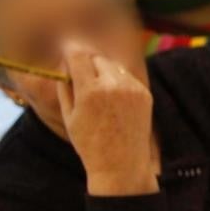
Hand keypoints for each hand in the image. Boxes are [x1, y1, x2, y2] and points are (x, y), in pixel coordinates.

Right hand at [57, 41, 155, 195]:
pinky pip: (127, 77)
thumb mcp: (69, 114)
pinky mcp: (145, 93)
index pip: (78, 53)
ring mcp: (132, 88)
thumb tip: (64, 60)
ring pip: (113, 65)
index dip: (70, 47)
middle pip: (96, 56)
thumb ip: (65, 84)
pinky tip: (113, 100)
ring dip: (103, 69)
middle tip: (80, 72)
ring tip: (97, 91)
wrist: (121, 164)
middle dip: (86, 60)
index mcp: (90, 90)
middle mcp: (113, 85)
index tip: (66, 46)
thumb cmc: (88, 142)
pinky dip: (118, 81)